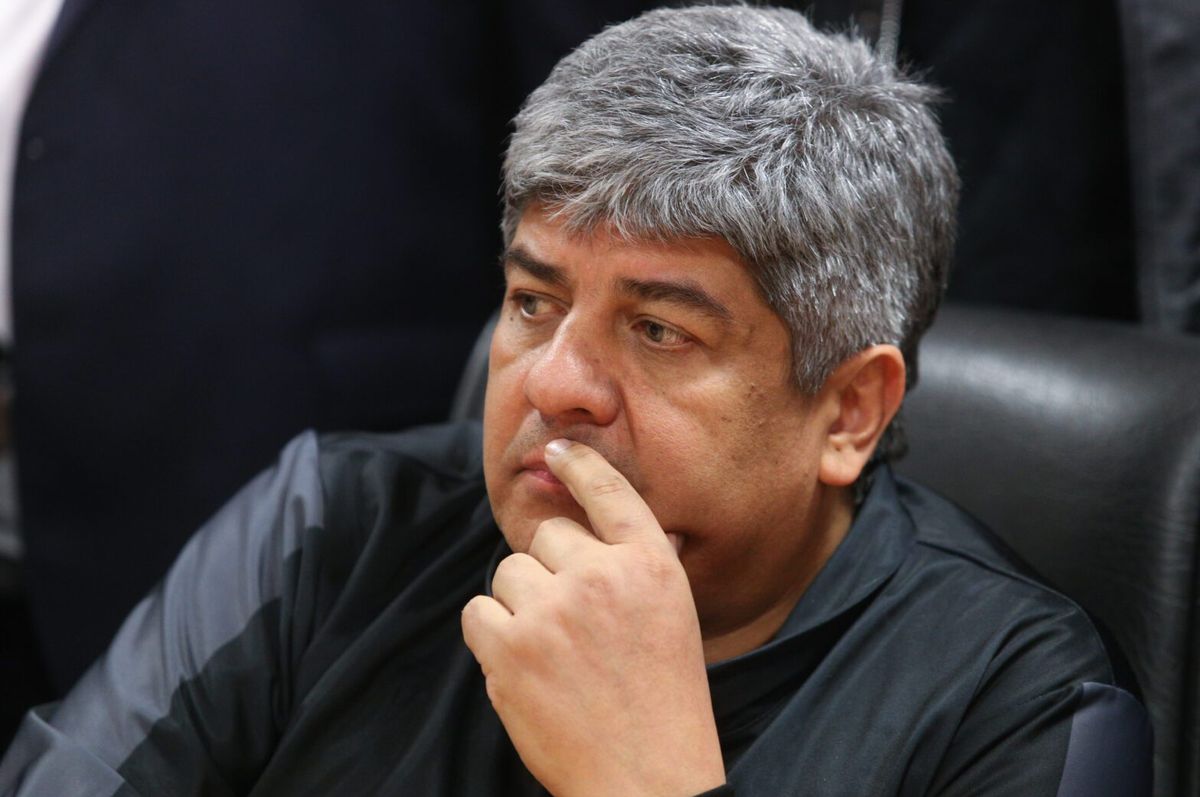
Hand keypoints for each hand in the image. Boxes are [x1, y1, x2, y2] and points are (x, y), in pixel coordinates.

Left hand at [462, 439, 725, 796]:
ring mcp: (553, 611)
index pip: (610, 493)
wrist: (646, 777)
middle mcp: (602, 576)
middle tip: (571, 622)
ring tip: (552, 653)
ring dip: (519, 605)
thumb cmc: (663, 703)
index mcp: (650, 564)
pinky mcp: (511, 649)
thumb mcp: (675, 618)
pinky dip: (491, 635)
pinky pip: (477, 612)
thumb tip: (607, 531)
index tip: (558, 450)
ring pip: (508, 574)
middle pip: (545, 537)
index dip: (580, 466)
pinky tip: (523, 665)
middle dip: (549, 571)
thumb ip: (639, 567)